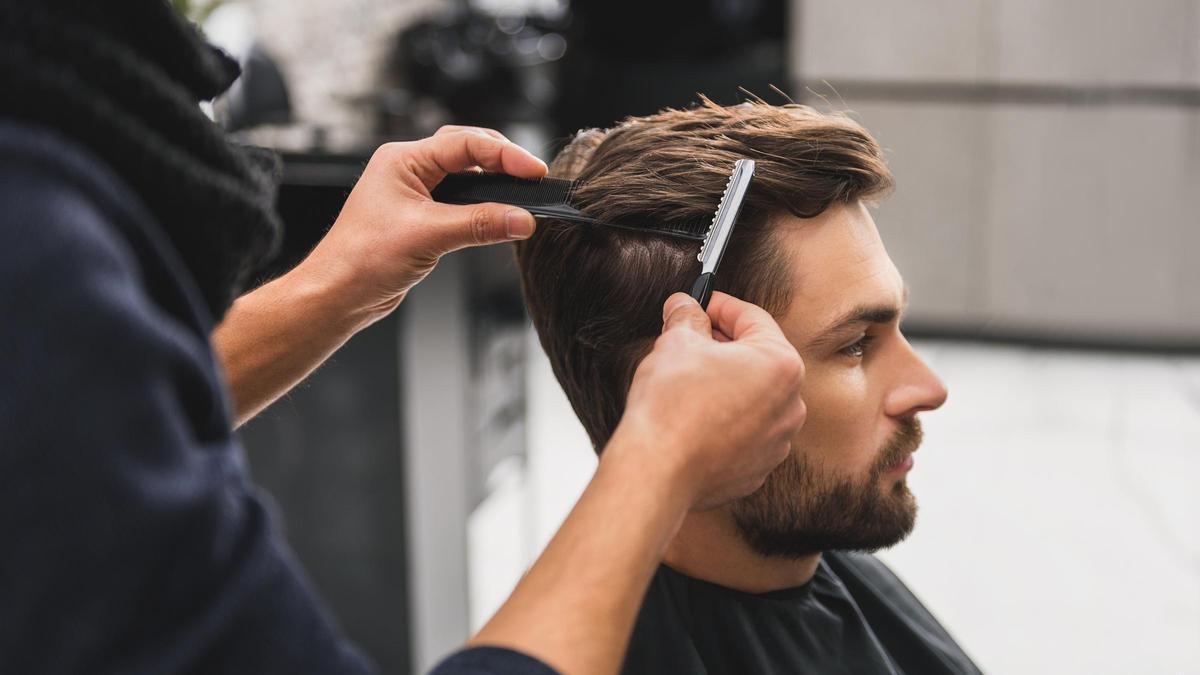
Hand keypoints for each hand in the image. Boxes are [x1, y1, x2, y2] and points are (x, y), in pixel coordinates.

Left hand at [298, 125, 547, 323]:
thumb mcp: (428, 237)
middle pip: (468, 150)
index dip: (505, 155)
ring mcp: (414, 194)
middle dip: (502, 160)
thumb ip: (480, 225)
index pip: (465, 144)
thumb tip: (521, 219)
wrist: (337, 294)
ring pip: (465, 176)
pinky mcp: (421, 218)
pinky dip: (483, 207)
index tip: (533, 171)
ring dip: (493, 183)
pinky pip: (461, 202)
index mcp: (403, 160)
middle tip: (533, 178)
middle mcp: (408, 171)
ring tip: (521, 194)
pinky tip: (498, 217)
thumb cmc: (361, 260)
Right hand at [608, 292, 806, 510]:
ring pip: (753, 398)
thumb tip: (685, 305)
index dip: (720, 306)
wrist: (658, 471)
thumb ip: (687, 317)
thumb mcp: (676, 342)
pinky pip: (744, 432)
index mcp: (781, 365)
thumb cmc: (672, 406)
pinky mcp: (757, 469)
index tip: (700, 304)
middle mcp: (791, 405)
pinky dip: (724, 420)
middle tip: (689, 337)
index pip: (753, 319)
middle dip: (723, 345)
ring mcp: (777, 442)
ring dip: (726, 384)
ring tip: (688, 380)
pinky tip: (693, 417)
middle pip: (758, 359)